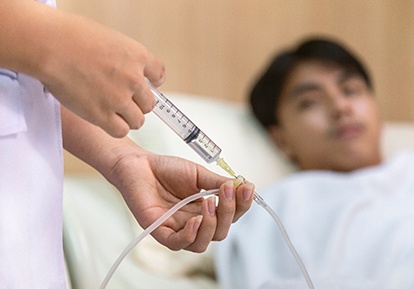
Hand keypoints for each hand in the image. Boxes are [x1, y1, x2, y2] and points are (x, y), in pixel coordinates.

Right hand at [38, 8, 164, 137]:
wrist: (50, 45)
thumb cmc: (71, 37)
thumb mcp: (110, 39)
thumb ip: (124, 58)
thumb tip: (128, 70)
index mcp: (137, 56)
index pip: (159, 75)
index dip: (153, 82)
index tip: (146, 85)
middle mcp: (133, 79)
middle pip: (150, 103)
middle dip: (138, 103)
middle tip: (124, 101)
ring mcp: (119, 98)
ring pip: (138, 120)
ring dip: (128, 118)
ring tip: (114, 112)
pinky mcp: (102, 114)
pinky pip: (121, 131)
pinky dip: (116, 128)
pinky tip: (106, 120)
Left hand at [107, 151, 254, 251]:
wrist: (140, 164)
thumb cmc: (167, 170)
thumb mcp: (198, 174)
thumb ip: (218, 183)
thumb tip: (242, 186)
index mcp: (206, 210)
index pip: (230, 216)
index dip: (241, 205)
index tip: (247, 187)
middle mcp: (194, 223)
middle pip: (220, 232)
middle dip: (228, 212)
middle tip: (227, 191)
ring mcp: (177, 229)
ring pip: (202, 243)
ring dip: (211, 225)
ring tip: (209, 202)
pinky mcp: (159, 231)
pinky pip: (178, 243)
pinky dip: (190, 234)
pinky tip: (195, 220)